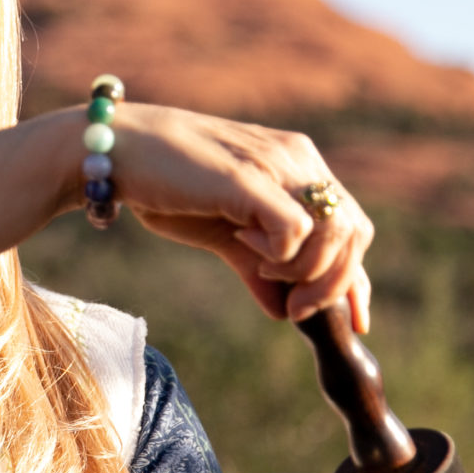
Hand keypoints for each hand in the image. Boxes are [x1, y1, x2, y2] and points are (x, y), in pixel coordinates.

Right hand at [97, 105, 375, 331]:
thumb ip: (256, 266)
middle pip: (355, 230)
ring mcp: (277, 165)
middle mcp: (297, 160)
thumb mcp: (223, 233)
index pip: (351, 223)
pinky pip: (296, 229)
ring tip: (264, 272)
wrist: (117, 151)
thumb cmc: (166, 186)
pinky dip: (280, 253)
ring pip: (336, 231)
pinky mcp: (249, 178)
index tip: (356, 320)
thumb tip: (283, 310)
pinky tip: (245, 246)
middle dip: (336, 283)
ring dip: (307, 272)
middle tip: (297, 310)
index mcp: (297, 166)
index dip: (356, 277)